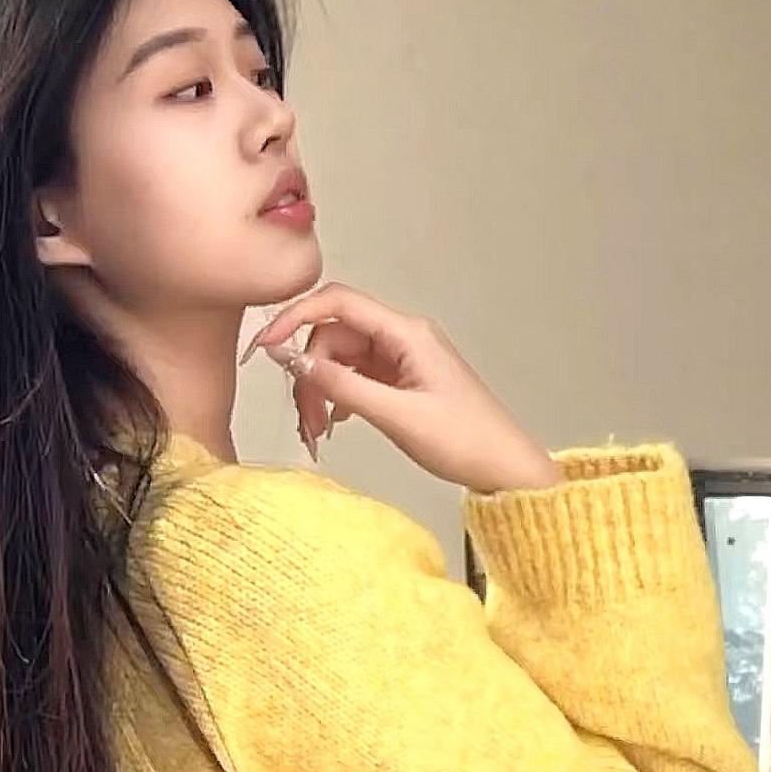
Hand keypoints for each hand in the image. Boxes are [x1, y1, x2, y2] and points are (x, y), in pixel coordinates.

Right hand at [240, 281, 565, 493]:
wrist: (504, 468)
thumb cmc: (466, 440)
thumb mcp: (396, 415)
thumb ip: (341, 386)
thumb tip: (293, 361)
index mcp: (408, 334)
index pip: (338, 303)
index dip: (295, 317)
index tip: (266, 346)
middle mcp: (402, 338)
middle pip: (333, 336)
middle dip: (309, 373)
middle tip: (304, 419)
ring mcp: (401, 359)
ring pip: (339, 359)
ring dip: (320, 390)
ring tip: (317, 431)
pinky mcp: (399, 380)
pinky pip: (353, 377)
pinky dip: (336, 398)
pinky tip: (335, 424)